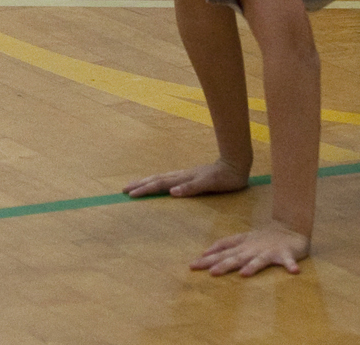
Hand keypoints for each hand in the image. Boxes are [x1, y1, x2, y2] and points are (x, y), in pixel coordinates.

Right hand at [125, 159, 248, 199]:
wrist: (235, 165)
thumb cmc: (225, 178)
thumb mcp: (210, 184)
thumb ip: (192, 188)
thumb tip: (172, 192)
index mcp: (184, 179)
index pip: (160, 184)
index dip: (145, 189)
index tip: (130, 194)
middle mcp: (182, 176)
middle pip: (156, 179)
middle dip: (140, 184)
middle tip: (123, 189)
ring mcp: (185, 175)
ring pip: (161, 178)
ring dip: (146, 182)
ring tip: (134, 185)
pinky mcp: (189, 177)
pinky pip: (168, 179)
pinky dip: (157, 182)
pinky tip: (157, 184)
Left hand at [190, 221, 309, 277]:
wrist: (289, 226)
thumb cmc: (263, 237)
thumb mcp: (242, 239)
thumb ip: (225, 244)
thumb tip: (204, 252)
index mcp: (242, 245)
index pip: (223, 251)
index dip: (209, 257)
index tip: (193, 265)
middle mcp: (253, 248)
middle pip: (237, 257)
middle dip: (224, 264)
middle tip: (211, 273)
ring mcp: (269, 251)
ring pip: (259, 259)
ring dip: (252, 266)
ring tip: (244, 274)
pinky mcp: (285, 253)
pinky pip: (288, 260)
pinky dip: (290, 265)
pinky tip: (293, 271)